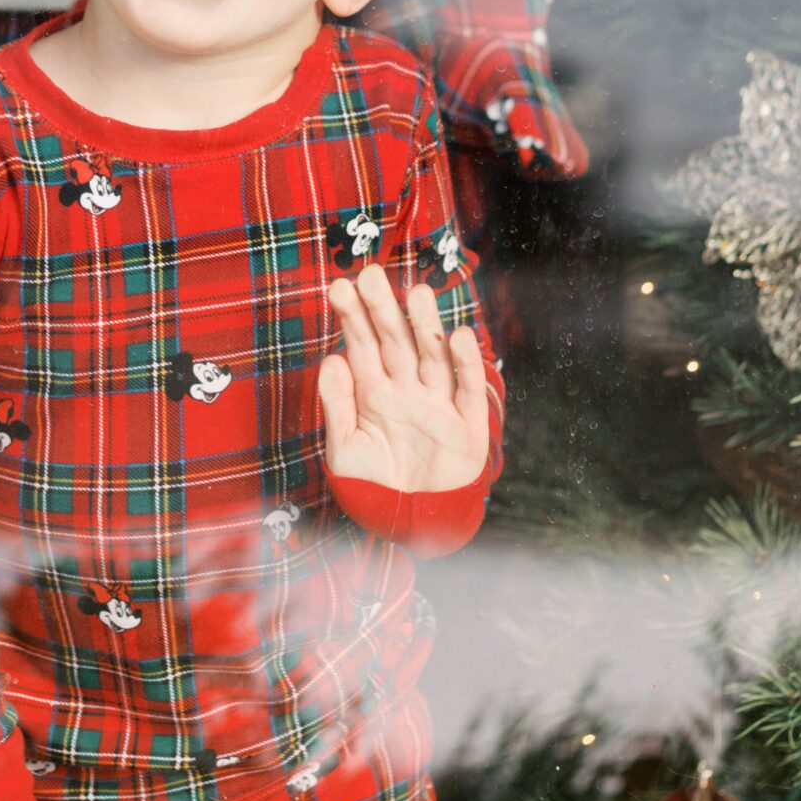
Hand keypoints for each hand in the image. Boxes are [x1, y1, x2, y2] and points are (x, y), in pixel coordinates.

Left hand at [318, 261, 489, 495]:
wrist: (410, 525)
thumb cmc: (373, 486)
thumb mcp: (344, 448)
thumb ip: (338, 404)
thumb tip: (332, 358)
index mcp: (375, 393)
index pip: (363, 346)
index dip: (354, 316)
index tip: (340, 286)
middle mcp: (407, 391)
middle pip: (396, 342)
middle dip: (384, 309)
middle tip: (372, 275)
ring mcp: (438, 404)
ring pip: (433, 357)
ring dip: (427, 325)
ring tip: (418, 292)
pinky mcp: (468, 426)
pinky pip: (468, 390)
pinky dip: (466, 364)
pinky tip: (458, 336)